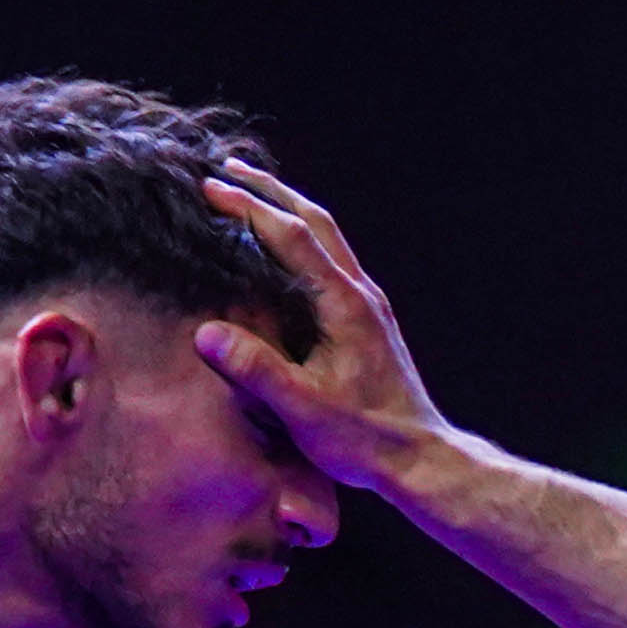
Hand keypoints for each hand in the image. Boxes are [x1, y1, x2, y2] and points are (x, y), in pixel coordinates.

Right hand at [190, 158, 454, 489]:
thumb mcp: (304, 409)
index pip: (293, 237)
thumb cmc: (365, 439)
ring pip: (327, 236)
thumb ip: (257, 369)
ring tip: (251, 192)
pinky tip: (283, 248)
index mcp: (345, 304)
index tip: (210, 189)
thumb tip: (206, 334)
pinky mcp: (367, 320)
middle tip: (227, 168)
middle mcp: (360, 293)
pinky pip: (330, 260)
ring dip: (287, 208)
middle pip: (315, 220)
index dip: (250, 208)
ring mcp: (367, 304)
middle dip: (270, 190)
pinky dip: (301, 238)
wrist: (420, 459)